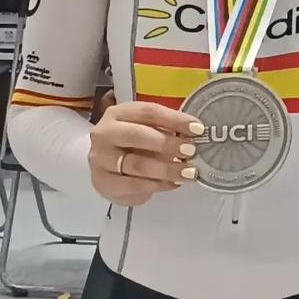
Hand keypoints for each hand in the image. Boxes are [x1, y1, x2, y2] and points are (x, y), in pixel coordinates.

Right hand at [88, 100, 203, 206]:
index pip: (148, 112)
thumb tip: (195, 135)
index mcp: (118, 114)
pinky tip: (173, 184)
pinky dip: (158, 185)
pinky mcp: (103, 183)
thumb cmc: (132, 143)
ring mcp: (100, 160)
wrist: (106, 165)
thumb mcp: (147, 129)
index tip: (197, 129)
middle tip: (191, 151)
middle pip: (138, 136)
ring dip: (167, 169)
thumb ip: (166, 129)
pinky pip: (134, 186)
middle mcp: (104, 134)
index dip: (175, 120)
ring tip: (188, 172)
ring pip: (137, 165)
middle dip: (168, 144)